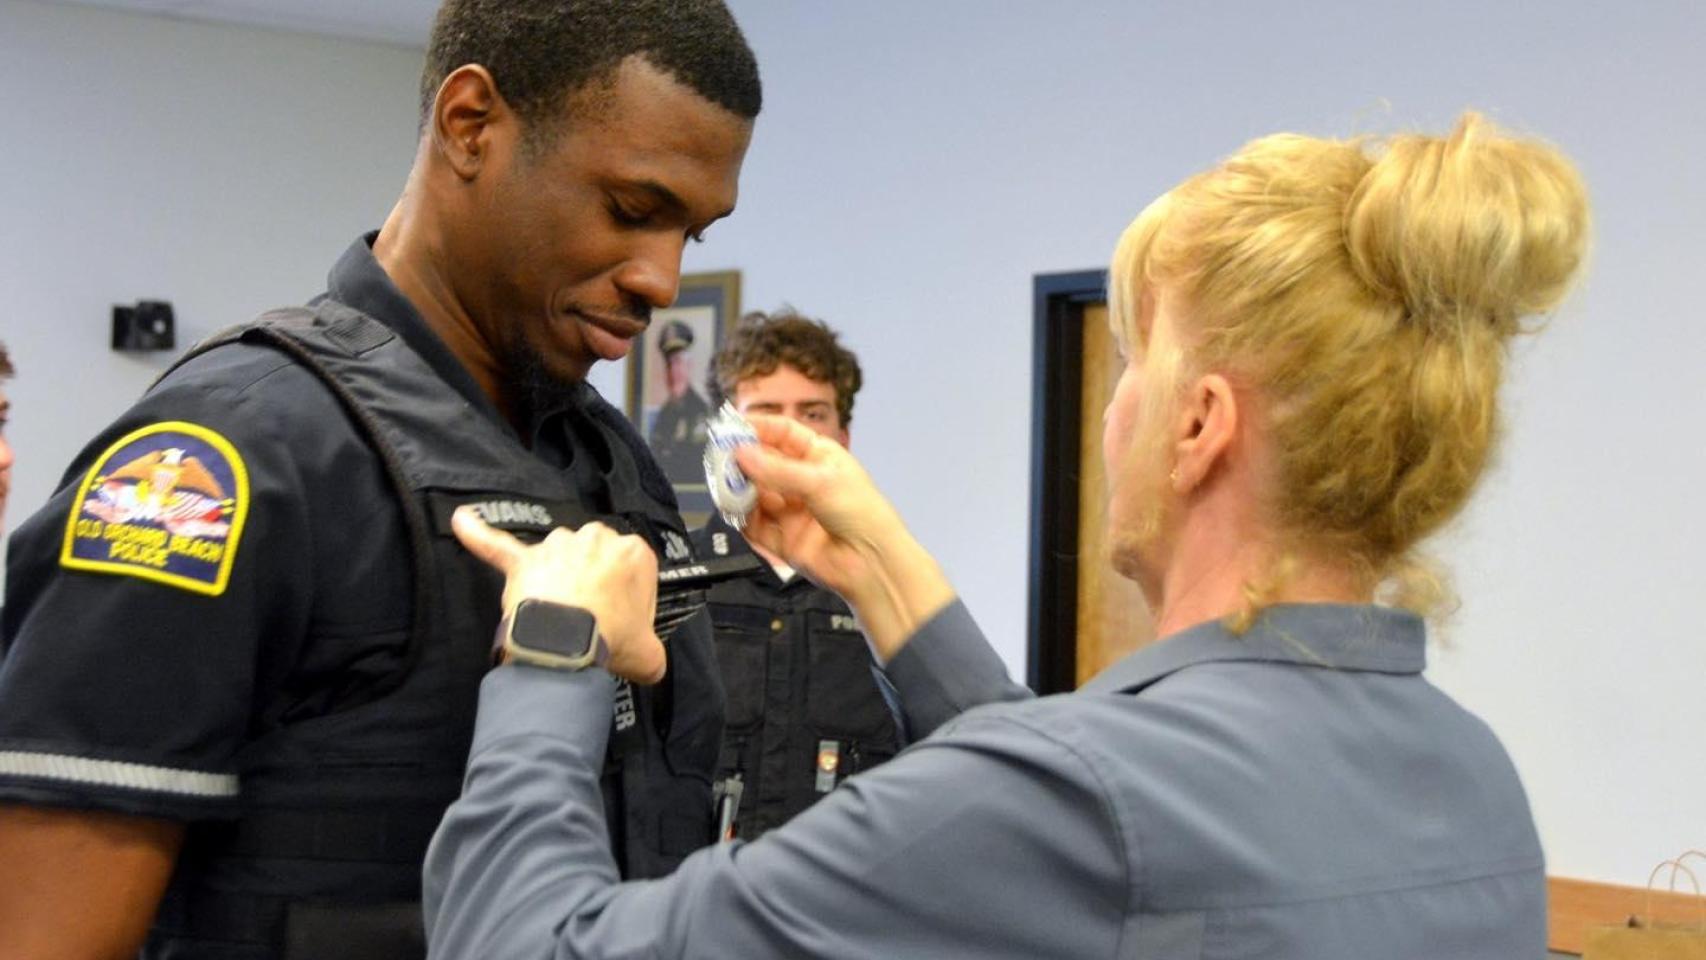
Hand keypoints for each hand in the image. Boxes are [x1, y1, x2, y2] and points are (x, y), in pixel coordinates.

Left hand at [452, 509, 666, 684]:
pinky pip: (496, 545)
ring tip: (560, 614)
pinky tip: (461, 520)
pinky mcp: (524, 562)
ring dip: (558, 578)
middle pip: (596, 559)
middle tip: (592, 620)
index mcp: (634, 553)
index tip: (622, 624)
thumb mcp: (650, 655)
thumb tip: (650, 663)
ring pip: (558, 557)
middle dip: (594, 585)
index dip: (629, 603)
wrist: (567, 647)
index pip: (635, 573)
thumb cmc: (611, 641)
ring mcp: (557, 547)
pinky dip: (477, 534)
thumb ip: (654, 653)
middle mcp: (597, 539)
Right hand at [733, 414, 905, 602]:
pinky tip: (735, 510)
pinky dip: (742, 518)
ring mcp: (792, 512)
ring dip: (739, 490)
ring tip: (726, 485)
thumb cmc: (862, 513)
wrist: (872, 563)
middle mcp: (803, 482)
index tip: (734, 425)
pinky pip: (755, 527)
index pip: (783, 434)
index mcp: (819, 458)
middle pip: (764, 465)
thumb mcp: (820, 481)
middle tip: (722, 458)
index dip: (759, 427)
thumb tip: (741, 454)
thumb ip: (777, 470)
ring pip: (756, 496)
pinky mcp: (783, 540)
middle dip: (743, 461)